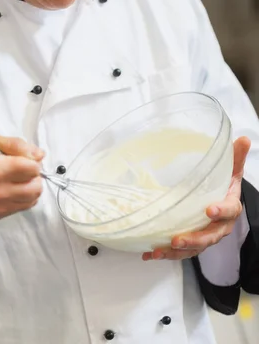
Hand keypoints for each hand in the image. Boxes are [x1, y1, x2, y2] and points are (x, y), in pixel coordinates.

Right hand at [0, 135, 44, 219]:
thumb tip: (40, 155)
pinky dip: (23, 197)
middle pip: (36, 187)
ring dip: (31, 187)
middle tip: (23, 169)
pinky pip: (22, 207)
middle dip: (34, 175)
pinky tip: (12, 188)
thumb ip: (17, 145)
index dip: (32, 161)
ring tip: (18, 179)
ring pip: (32, 199)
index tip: (22, 158)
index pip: (33, 168)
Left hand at [142, 136, 250, 261]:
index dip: (221, 211)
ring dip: (176, 252)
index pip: (229, 210)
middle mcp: (220, 225)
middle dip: (194, 239)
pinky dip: (165, 253)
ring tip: (159, 251)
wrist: (224, 200)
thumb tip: (243, 139)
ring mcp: (206, 235)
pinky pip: (181, 251)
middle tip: (178, 239)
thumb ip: (235, 156)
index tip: (209, 210)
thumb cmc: (225, 184)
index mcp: (230, 206)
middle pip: (210, 236)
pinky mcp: (193, 241)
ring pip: (194, 247)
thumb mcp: (231, 169)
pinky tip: (149, 254)